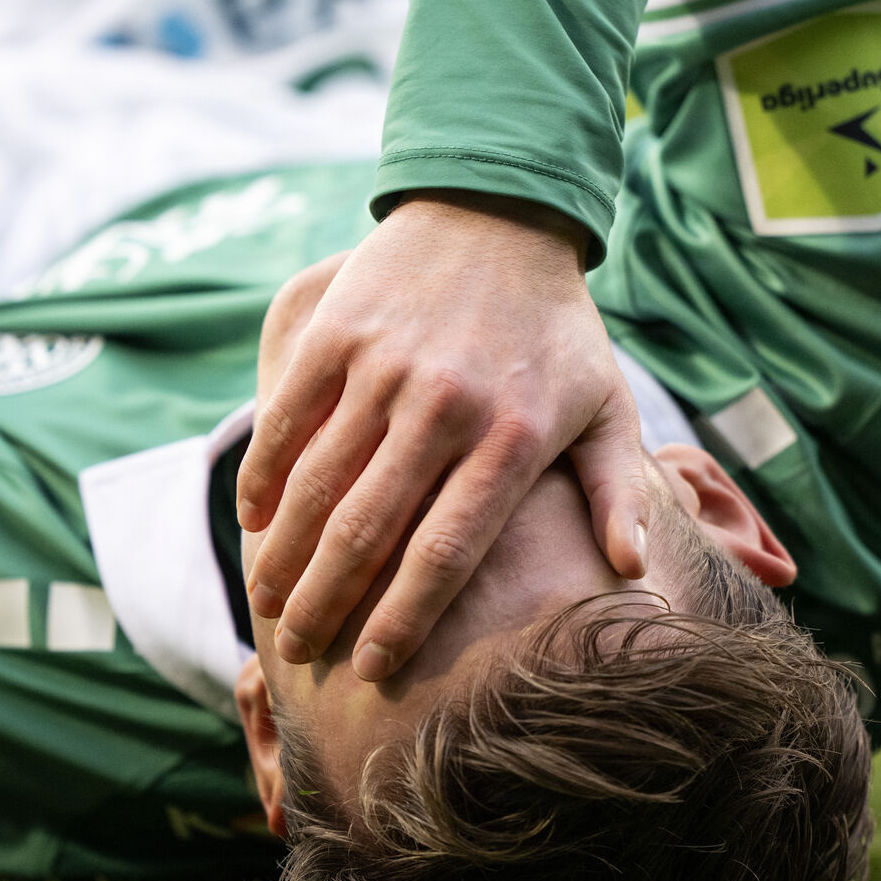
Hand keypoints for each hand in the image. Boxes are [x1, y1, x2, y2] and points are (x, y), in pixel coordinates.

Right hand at [237, 189, 649, 679]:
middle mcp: (446, 407)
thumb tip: (629, 571)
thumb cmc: (557, 329)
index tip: (371, 668)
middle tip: (298, 650)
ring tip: (267, 603)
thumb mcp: (605, 404)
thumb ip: (614, 490)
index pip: (445, 553)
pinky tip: (251, 520)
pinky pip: (288, 417)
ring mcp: (385, 366)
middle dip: (326, 604)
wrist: (500, 212)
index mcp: (511, 439)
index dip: (403, 619)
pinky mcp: (338, 331)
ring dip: (282, 553)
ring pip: (317, 483)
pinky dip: (262, 474)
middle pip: (368, 532)